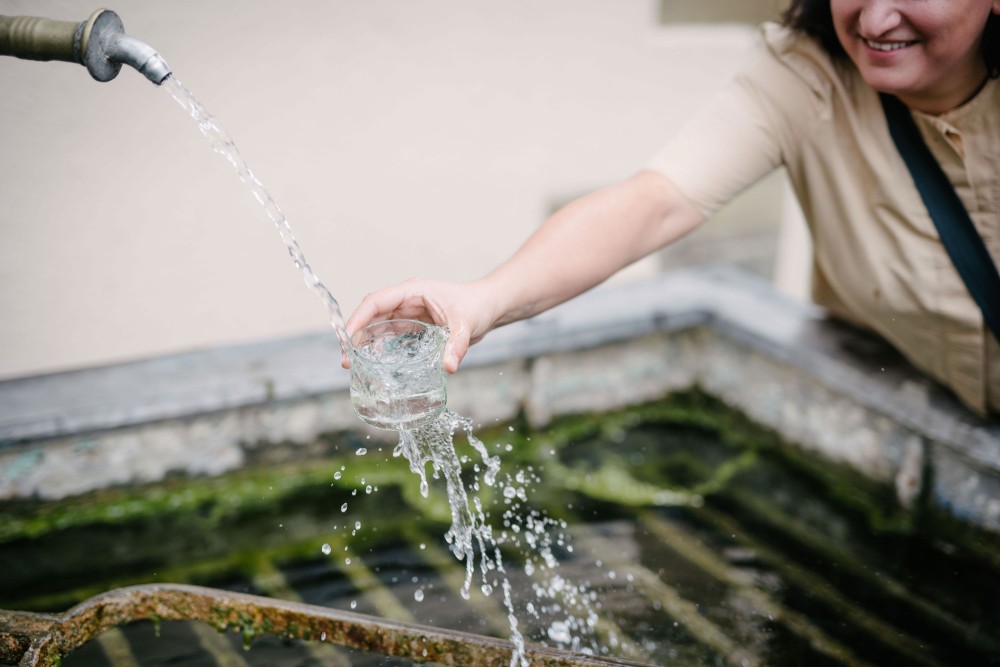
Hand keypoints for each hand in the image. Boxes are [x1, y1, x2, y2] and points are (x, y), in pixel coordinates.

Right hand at [342, 278, 497, 372]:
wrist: (489, 307)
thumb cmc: (477, 306)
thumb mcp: (466, 326)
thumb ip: (456, 346)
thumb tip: (448, 367)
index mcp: (413, 292)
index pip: (377, 301)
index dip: (359, 318)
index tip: (348, 338)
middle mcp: (406, 300)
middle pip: (372, 315)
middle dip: (356, 335)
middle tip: (347, 360)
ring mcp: (408, 313)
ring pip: (378, 326)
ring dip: (365, 343)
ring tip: (354, 364)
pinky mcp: (414, 325)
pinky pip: (390, 335)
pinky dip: (379, 347)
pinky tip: (373, 363)